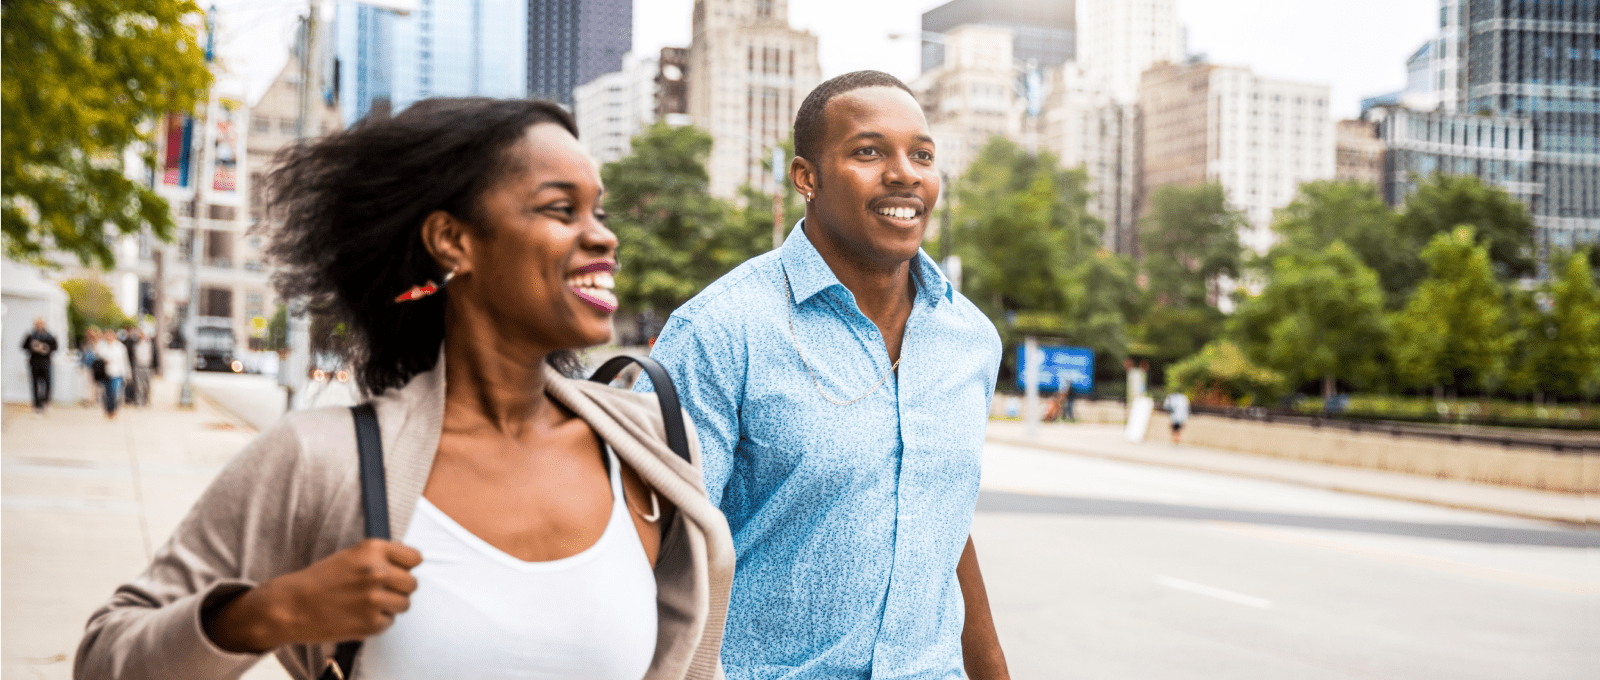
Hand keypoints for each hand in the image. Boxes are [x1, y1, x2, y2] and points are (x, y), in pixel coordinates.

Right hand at [205, 539, 421, 652]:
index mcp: (372, 549)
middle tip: (378, 592)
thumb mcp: (350, 556)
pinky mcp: (371, 623)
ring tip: (366, 605)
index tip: (399, 572)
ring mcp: (375, 598)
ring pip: (404, 604)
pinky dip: (376, 623)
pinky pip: (388, 623)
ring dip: (390, 607)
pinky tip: (357, 616)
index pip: (415, 558)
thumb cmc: (318, 581)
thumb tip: (409, 563)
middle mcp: (377, 572)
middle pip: (412, 584)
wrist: (290, 606)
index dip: (406, 567)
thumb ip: (380, 557)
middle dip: (398, 589)